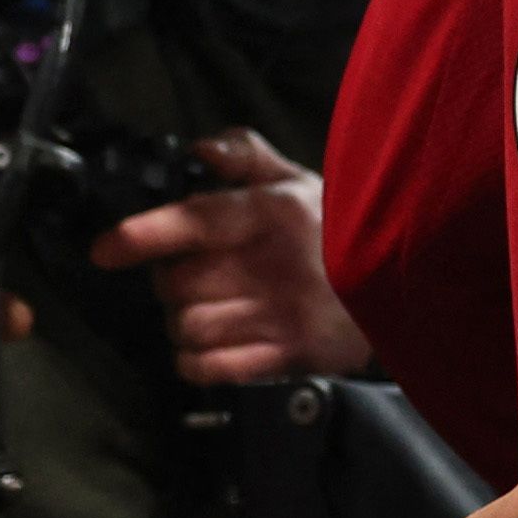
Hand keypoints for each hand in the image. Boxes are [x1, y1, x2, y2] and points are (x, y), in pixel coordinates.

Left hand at [89, 129, 371, 383]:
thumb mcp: (303, 182)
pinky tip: (216, 345)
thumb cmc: (343, 231)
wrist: (411, 284)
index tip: (106, 249)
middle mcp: (276, 262)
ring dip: (186, 323)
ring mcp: (283, 312)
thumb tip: (200, 149)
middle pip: (177, 283)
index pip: (201, 219)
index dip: (147, 234)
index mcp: (277, 212)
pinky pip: (210, 367)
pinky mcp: (289, 354)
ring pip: (187, 327)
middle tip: (193, 276)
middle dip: (172, 283)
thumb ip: (249, 159)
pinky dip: (199, 361)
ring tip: (212, 310)